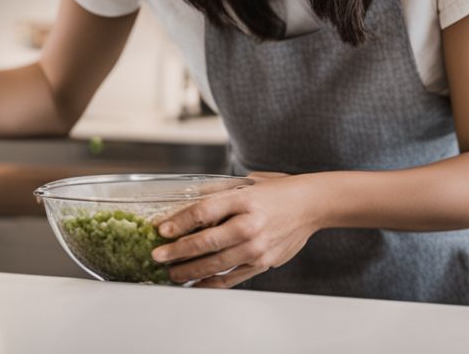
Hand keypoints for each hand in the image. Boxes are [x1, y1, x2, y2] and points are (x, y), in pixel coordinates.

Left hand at [149, 172, 323, 287]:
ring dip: (190, 271)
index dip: (179, 222)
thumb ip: (217, 193)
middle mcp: (250, 225)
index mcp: (243, 200)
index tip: (161, 230)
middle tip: (158, 257)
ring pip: (216, 264)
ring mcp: (257, 248)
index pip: (204, 212)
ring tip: (172, 274)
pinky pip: (232, 278)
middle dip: (177, 252)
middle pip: (206, 242)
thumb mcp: (247, 183)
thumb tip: (185, 201)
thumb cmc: (277, 192)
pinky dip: (212, 283)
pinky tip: (196, 284)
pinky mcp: (263, 263)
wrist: (310, 206)